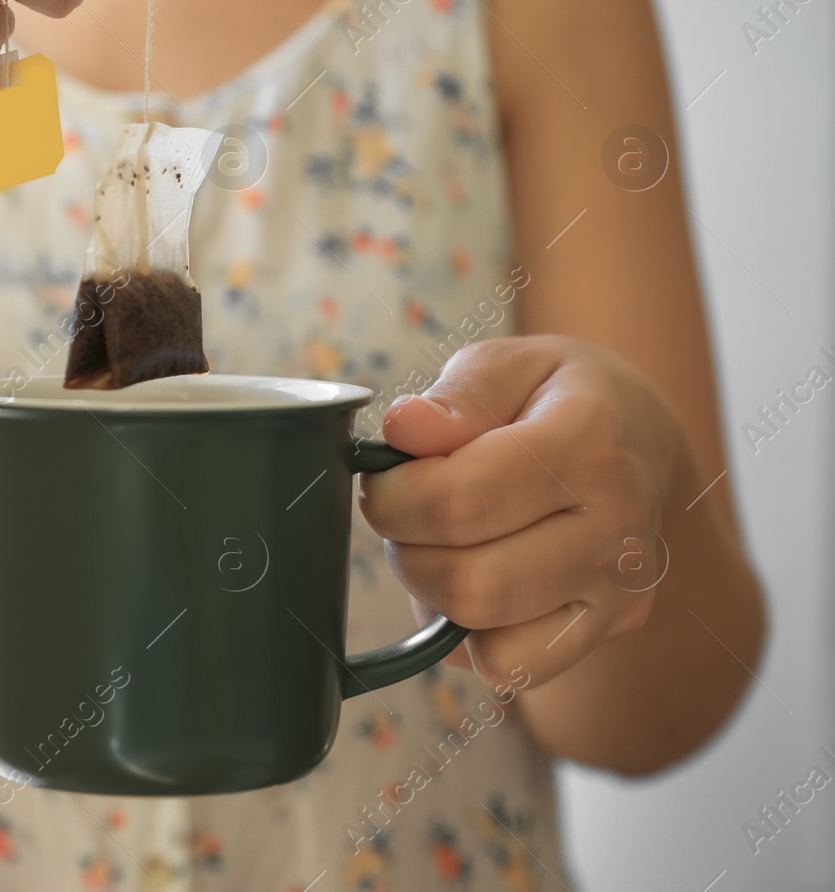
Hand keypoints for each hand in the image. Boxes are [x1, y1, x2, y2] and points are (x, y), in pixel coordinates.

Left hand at [360, 334, 686, 690]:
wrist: (643, 439)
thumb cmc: (558, 396)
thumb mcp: (512, 362)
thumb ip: (458, 396)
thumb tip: (404, 430)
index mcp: (590, 443)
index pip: (462, 500)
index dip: (394, 497)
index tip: (385, 478)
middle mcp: (617, 527)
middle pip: (471, 583)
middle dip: (406, 550)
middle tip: (405, 514)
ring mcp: (621, 589)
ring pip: (488, 635)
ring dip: (433, 593)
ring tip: (438, 543)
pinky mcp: (611, 627)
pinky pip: (512, 666)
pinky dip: (468, 634)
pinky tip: (473, 578)